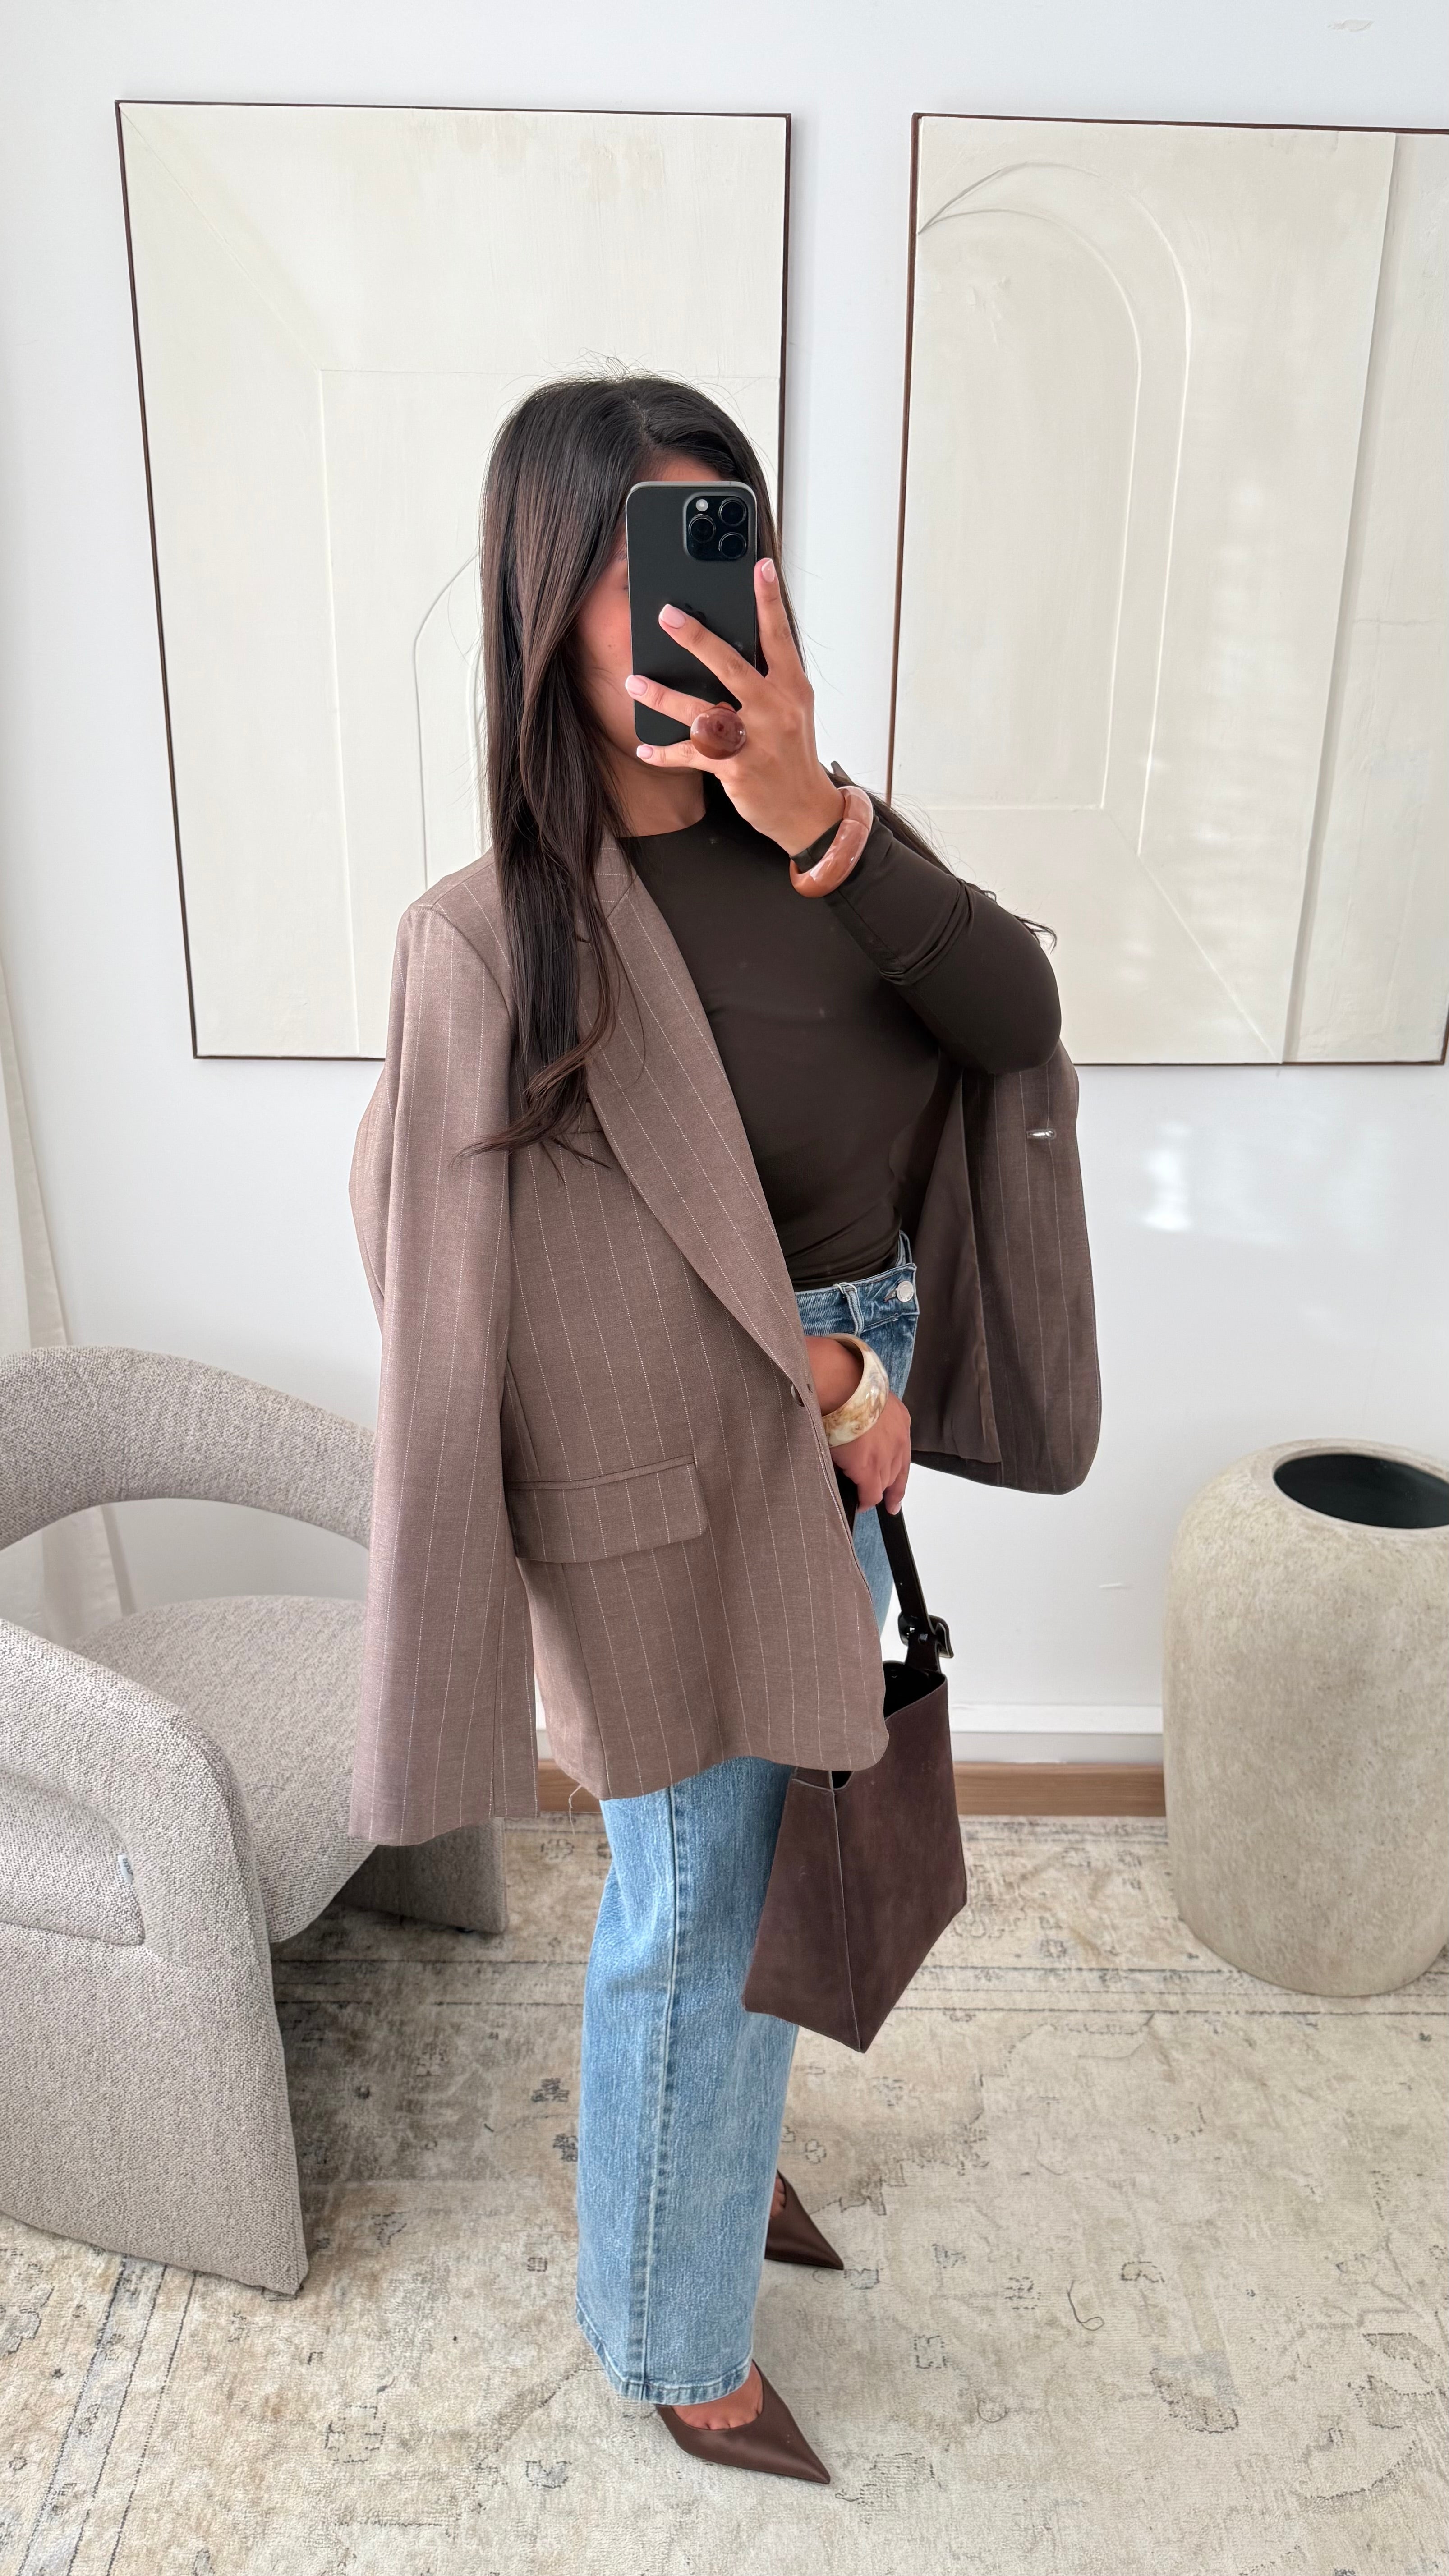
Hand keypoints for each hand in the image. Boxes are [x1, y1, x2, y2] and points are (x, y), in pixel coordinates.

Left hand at [622, 559, 844, 856]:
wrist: (805, 810)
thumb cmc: (792, 752)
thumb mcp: (792, 709)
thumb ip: (768, 677)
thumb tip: (730, 642)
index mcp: (792, 688)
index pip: (779, 637)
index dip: (769, 601)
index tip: (760, 567)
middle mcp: (776, 710)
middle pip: (731, 666)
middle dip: (696, 638)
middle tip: (666, 615)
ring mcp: (756, 740)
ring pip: (701, 712)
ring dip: (663, 698)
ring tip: (634, 683)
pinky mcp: (736, 769)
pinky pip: (691, 756)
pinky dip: (664, 753)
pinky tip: (644, 747)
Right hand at [803, 1334, 910, 1514]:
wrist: (836, 1383)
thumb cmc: (842, 1381)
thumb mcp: (865, 1396)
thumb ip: (868, 1413)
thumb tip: (855, 1422)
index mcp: (899, 1419)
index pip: (903, 1453)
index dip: (899, 1474)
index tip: (896, 1493)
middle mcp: (898, 1439)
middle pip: (895, 1470)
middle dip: (885, 1483)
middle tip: (874, 1494)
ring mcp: (885, 1455)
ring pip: (884, 1482)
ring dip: (873, 1488)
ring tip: (861, 1496)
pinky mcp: (868, 1468)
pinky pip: (869, 1493)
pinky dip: (865, 1501)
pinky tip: (859, 1504)